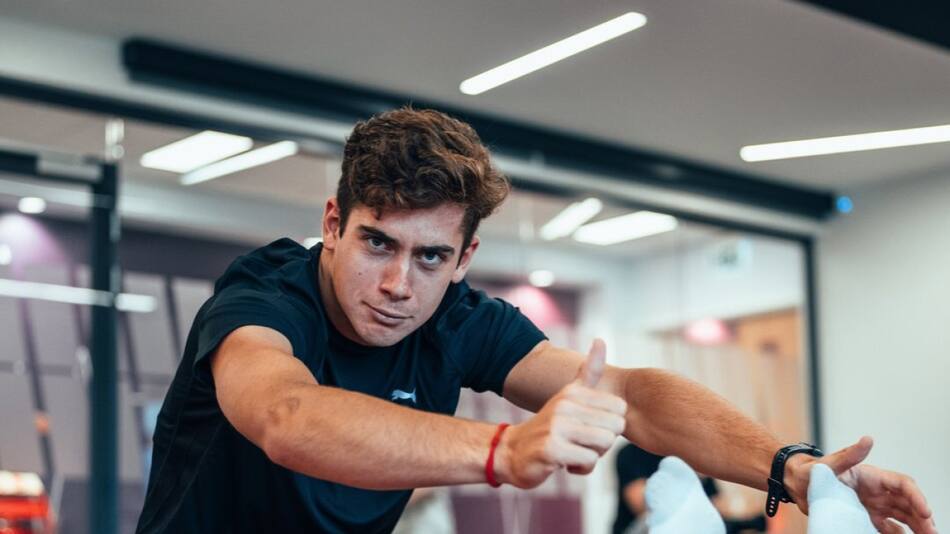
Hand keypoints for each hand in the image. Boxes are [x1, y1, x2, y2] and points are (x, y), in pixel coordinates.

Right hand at [495, 339, 626, 488]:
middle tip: (581, 443)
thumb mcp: (568, 395)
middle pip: (615, 428)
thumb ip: (588, 371)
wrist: (511, 451)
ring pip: (604, 444)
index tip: (588, 428)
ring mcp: (557, 426)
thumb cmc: (548, 426)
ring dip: (592, 455)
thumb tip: (601, 340)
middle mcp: (565, 405)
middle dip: (603, 442)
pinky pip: (588, 460)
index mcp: (573, 391)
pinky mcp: (551, 449)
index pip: (620, 409)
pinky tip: (565, 464)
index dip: (609, 425)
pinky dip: (581, 467)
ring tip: (573, 452)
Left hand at [785, 436, 936, 532]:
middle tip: (932, 533)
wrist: (796, 484)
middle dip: (922, 518)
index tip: (926, 512)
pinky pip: (886, 528)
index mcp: (872, 476)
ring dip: (916, 528)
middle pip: (907, 504)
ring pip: (902, 518)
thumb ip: (849, 454)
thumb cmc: (811, 471)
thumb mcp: (829, 464)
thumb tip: (867, 439)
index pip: (903, 485)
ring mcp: (872, 506)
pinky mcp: (864, 518)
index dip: (917, 498)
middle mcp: (876, 491)